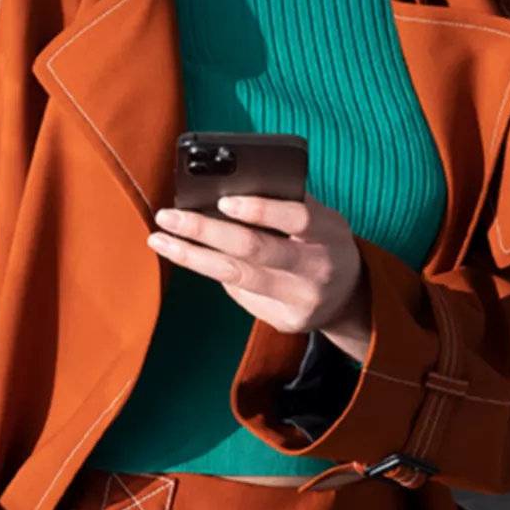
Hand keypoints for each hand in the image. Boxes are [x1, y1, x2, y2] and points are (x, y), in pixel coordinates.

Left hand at [148, 193, 372, 361]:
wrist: (348, 297)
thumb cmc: (322, 242)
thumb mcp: (321, 218)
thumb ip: (285, 204)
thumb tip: (225, 188)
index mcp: (329, 234)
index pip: (297, 219)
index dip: (261, 210)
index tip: (224, 200)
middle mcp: (316, 269)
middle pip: (254, 250)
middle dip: (205, 231)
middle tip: (168, 216)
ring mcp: (299, 300)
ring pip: (235, 276)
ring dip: (191, 256)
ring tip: (160, 239)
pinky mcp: (283, 321)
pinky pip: (239, 293)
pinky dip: (214, 271)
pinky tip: (193, 257)